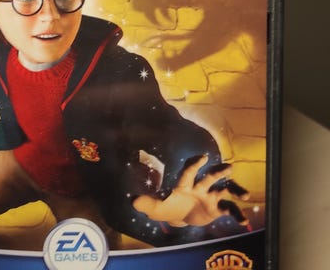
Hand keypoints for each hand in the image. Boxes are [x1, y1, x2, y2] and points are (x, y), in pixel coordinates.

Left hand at [132, 155, 248, 226]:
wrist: (179, 216)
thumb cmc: (167, 207)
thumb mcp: (157, 208)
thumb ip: (147, 203)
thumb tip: (133, 201)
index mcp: (184, 184)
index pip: (190, 171)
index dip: (195, 164)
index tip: (203, 157)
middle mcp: (200, 187)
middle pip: (210, 176)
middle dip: (219, 172)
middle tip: (229, 167)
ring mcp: (210, 196)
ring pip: (225, 190)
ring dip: (235, 190)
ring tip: (246, 195)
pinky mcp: (218, 208)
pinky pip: (230, 209)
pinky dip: (238, 214)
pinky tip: (245, 221)